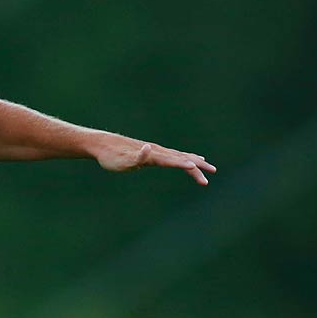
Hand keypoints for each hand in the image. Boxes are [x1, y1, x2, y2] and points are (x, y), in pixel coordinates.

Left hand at [93, 135, 215, 185]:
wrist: (104, 145)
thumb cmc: (113, 157)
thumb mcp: (123, 161)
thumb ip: (137, 156)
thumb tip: (147, 147)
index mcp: (153, 155)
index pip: (173, 160)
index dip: (184, 164)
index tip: (196, 167)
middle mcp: (157, 152)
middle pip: (182, 158)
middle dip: (197, 165)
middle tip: (213, 172)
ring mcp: (156, 152)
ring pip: (180, 156)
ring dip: (194, 161)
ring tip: (207, 166)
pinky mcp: (152, 154)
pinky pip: (173, 157)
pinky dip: (184, 159)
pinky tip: (188, 160)